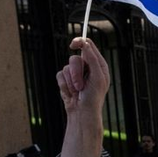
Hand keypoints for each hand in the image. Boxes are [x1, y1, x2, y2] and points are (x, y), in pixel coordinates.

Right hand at [56, 38, 110, 156]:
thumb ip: (92, 60)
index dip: (80, 43)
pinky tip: (71, 93)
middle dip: (75, 73)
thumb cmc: (93, 97)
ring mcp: (76, 74)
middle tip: (80, 85)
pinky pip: (59, 75)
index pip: (88, 47)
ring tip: (77, 91)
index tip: (73, 44)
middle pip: (74, 58)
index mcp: (98, 66)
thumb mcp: (97, 77)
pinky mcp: (66, 80)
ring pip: (66, 67)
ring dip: (70, 81)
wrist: (82, 113)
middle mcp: (87, 68)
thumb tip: (86, 44)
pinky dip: (64, 85)